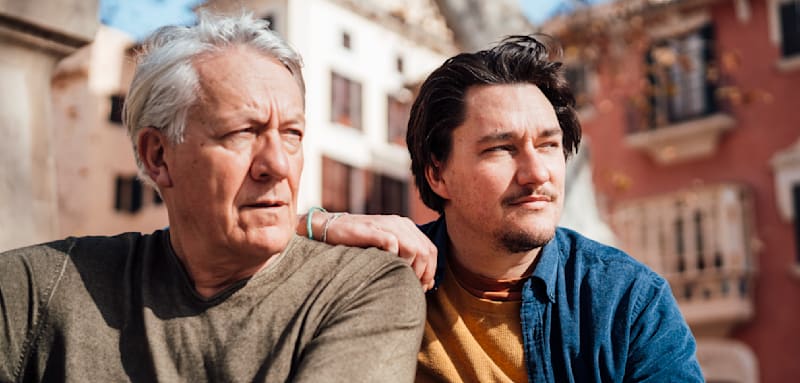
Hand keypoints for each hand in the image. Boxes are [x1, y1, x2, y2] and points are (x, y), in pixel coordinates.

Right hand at [301, 212, 436, 290]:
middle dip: (423, 273)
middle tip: (413, 287)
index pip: (431, 249)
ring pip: (414, 248)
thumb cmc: (359, 244)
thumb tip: (429, 282)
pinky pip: (393, 243)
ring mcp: (387, 224)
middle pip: (426, 251)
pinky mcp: (373, 228)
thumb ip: (407, 259)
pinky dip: (394, 257)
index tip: (422, 286)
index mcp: (407, 227)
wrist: (332, 228)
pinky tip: (386, 265)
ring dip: (410, 268)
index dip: (431, 270)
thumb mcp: (388, 250)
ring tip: (400, 278)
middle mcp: (400, 223)